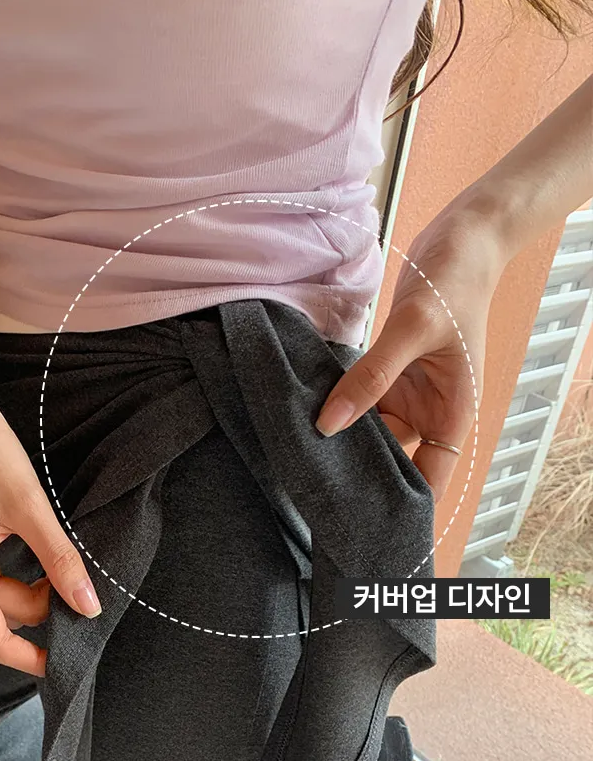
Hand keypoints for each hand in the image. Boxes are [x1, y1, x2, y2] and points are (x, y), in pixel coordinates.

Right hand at [0, 391, 101, 676]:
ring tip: (67, 564)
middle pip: (4, 615)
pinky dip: (22, 571)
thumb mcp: (31, 509)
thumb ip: (60, 561)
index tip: (66, 666)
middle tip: (85, 587)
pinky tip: (46, 552)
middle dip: (44, 607)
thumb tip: (88, 606)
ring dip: (36, 586)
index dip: (32, 659)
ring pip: (1, 595)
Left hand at [316, 204, 508, 501]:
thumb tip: (328, 423)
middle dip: (357, 474)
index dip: (399, 505)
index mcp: (452, 417)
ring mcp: (406, 396)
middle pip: (391, 461)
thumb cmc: (453, 283)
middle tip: (313, 493)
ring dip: (340, 440)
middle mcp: (429, 415)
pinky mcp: (386, 376)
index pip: (428, 480)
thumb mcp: (411, 330)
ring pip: (368, 432)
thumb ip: (370, 377)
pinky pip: (356, 402)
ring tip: (299, 459)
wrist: (461, 239)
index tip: (360, 521)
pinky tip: (303, 418)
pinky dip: (336, 409)